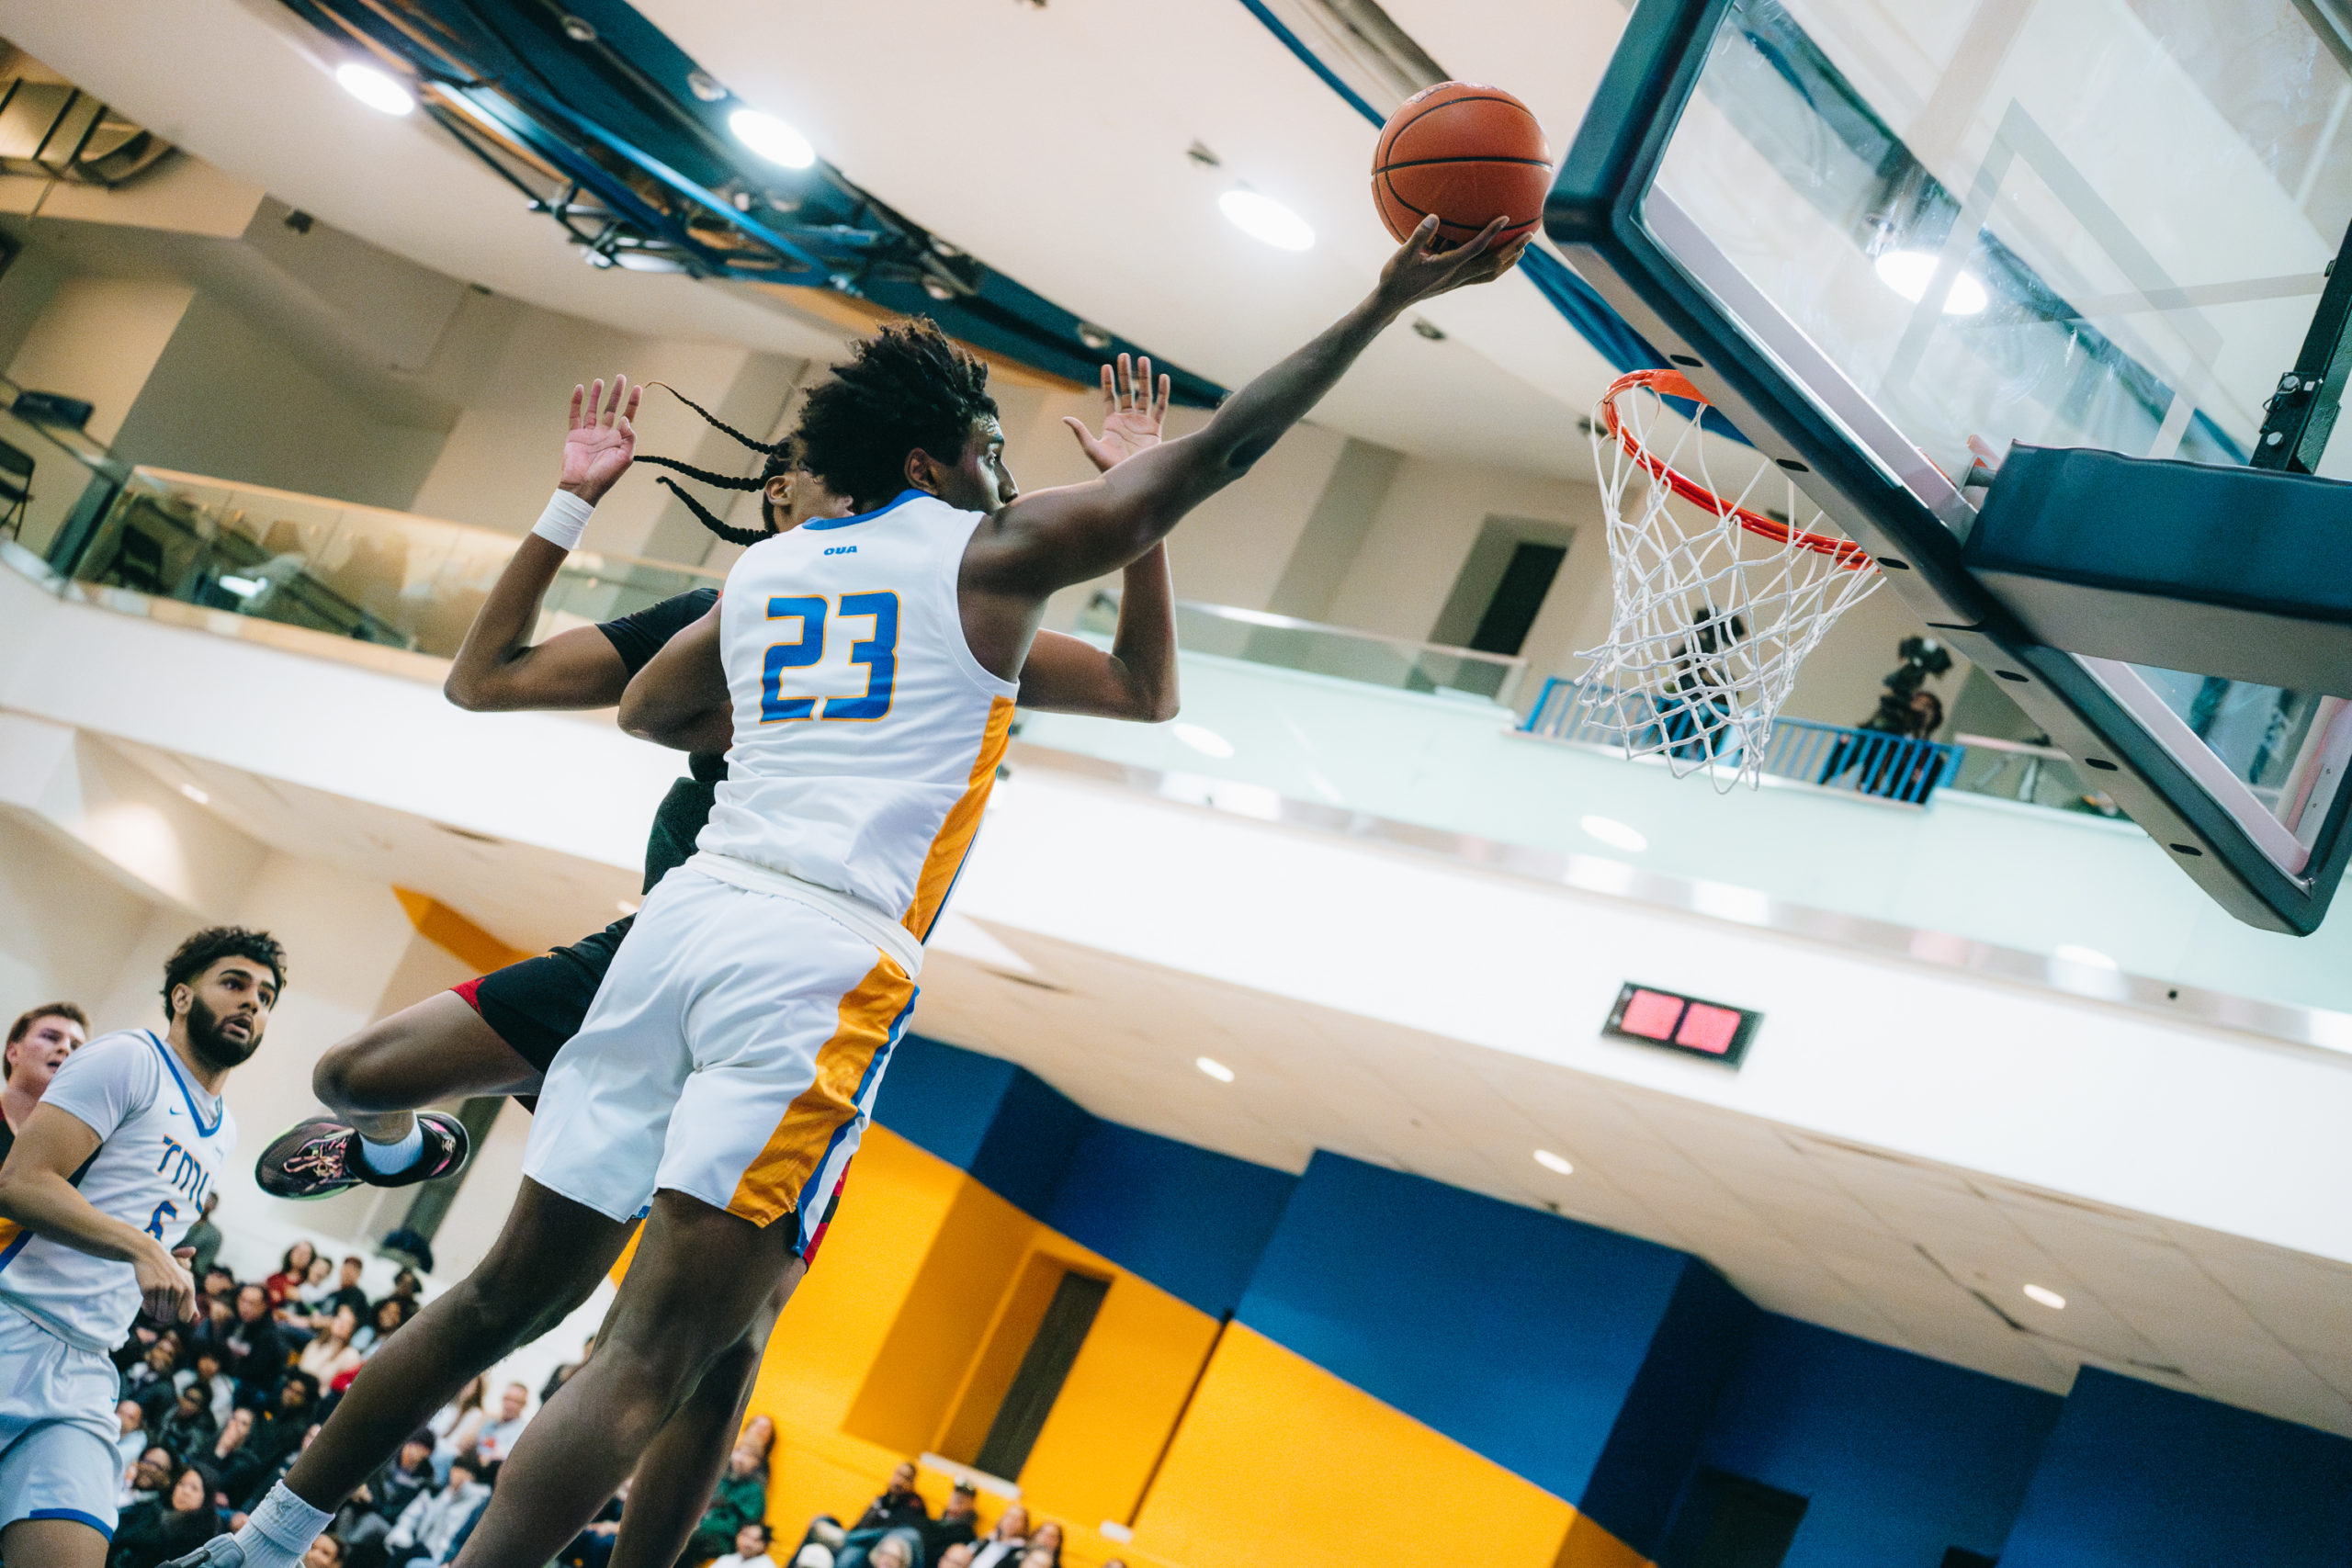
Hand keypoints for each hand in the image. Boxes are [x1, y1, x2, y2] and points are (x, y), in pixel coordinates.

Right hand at [136, 1240, 195, 1323]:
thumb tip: (197, 1318)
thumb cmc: (169, 1273)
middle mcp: (178, 1288)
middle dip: (164, 1313)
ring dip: (155, 1312)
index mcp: (189, 1287)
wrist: (151, 1256)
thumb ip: (190, 1301)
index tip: (174, 1309)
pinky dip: (147, 1309)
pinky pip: (149, 1310)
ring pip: (159, 1314)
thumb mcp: (184, 1283)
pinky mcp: (149, 1289)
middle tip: (161, 1299)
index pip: (186, 1316)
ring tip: (155, 1298)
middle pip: (170, 1316)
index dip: (178, 1317)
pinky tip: (147, 1301)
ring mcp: (163, 1288)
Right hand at [562, 375, 640, 504]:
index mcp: (619, 440)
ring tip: (600, 381)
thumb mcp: (625, 458)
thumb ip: (629, 438)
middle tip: (620, 377)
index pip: (628, 416)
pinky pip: (575, 415)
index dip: (633, 402)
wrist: (582, 486)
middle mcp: (605, 434)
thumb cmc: (605, 475)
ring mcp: (589, 434)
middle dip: (617, 393)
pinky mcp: (575, 435)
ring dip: (596, 395)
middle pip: (612, 408)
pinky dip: (577, 402)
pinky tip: (579, 389)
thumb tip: (625, 418)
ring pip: (593, 409)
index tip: (637, 388)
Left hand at [1064, 353, 1170, 472]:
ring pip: (1144, 395)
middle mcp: (1127, 421)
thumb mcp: (1092, 449)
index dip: (1108, 382)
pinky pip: (1161, 408)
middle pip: (1127, 391)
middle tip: (1125, 356)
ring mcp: (1142, 424)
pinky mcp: (1156, 430)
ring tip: (1143, 360)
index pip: (1109, 397)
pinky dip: (1163, 393)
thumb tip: (1065, 419)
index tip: (1106, 366)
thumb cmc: (1110, 469)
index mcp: (1112, 424)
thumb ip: (1081, 433)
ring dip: (1144, 378)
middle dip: (1125, 374)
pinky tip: (1163, 378)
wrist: (1133, 482)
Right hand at [1371, 215, 1528, 313]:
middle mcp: (1457, 276)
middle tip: (1530, 234)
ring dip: (1509, 261)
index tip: (1506, 218)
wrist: (1392, 302)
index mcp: (1448, 266)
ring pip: (1491, 273)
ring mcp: (1458, 281)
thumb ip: (1418, 236)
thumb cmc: (1395, 277)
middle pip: (1493, 263)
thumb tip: (1433, 216)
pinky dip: (1497, 267)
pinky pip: (1483, 276)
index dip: (1492, 233)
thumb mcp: (1402, 255)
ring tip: (1523, 248)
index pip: (1477, 248)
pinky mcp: (1455, 283)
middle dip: (1513, 249)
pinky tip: (1499, 258)